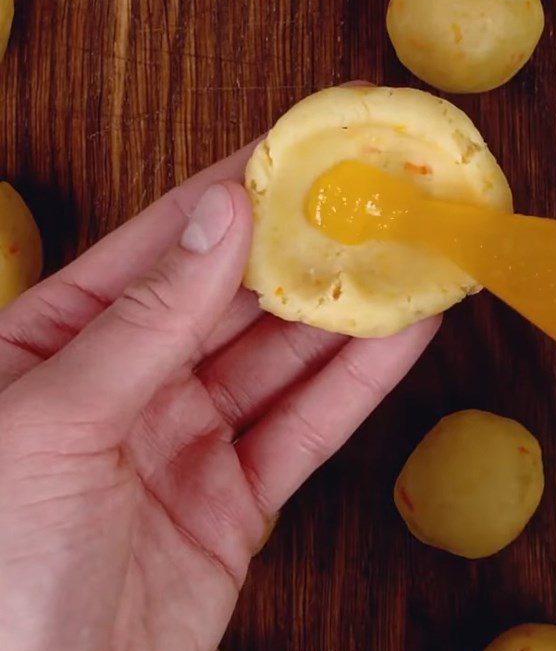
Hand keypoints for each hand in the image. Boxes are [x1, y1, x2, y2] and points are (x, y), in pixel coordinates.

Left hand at [0, 142, 439, 650]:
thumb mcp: (56, 417)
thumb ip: (146, 317)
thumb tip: (215, 217)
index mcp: (57, 344)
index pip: (159, 245)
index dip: (229, 193)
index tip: (292, 150)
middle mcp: (128, 383)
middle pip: (233, 299)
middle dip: (301, 250)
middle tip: (367, 201)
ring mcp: (186, 441)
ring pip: (282, 360)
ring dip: (344, 312)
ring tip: (405, 259)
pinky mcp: (236, 500)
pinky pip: (305, 428)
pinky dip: (358, 384)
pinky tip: (403, 337)